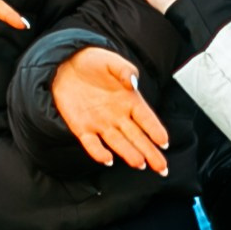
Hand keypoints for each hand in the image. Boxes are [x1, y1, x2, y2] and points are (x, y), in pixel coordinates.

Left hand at [49, 46, 170, 173]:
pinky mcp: (82, 128)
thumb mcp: (112, 61)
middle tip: (162, 168)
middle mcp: (118, 116)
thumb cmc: (93, 63)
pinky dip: (99, 152)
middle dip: (151, 153)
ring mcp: (101, 124)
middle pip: (138, 137)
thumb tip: (133, 83)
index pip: (147, 119)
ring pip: (118, 143)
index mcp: (130, 101)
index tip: (164, 142)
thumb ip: (125, 71)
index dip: (156, 130)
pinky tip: (108, 160)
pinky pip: (92, 144)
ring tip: (140, 164)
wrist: (66, 65)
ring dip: (129, 154)